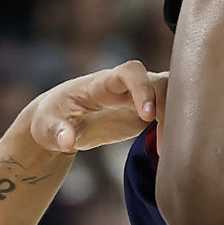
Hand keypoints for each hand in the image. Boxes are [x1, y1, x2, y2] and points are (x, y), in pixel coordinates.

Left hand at [28, 61, 166, 152]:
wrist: (60, 121)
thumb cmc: (52, 119)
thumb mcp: (47, 127)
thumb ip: (58, 133)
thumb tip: (66, 141)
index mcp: (101, 84)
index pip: (130, 72)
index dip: (143, 89)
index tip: (147, 115)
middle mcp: (124, 86)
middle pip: (158, 81)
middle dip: (168, 107)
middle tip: (163, 143)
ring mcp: (137, 96)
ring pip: (170, 94)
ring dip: (175, 119)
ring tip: (164, 151)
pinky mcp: (144, 111)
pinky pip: (169, 110)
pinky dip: (173, 128)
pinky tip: (165, 152)